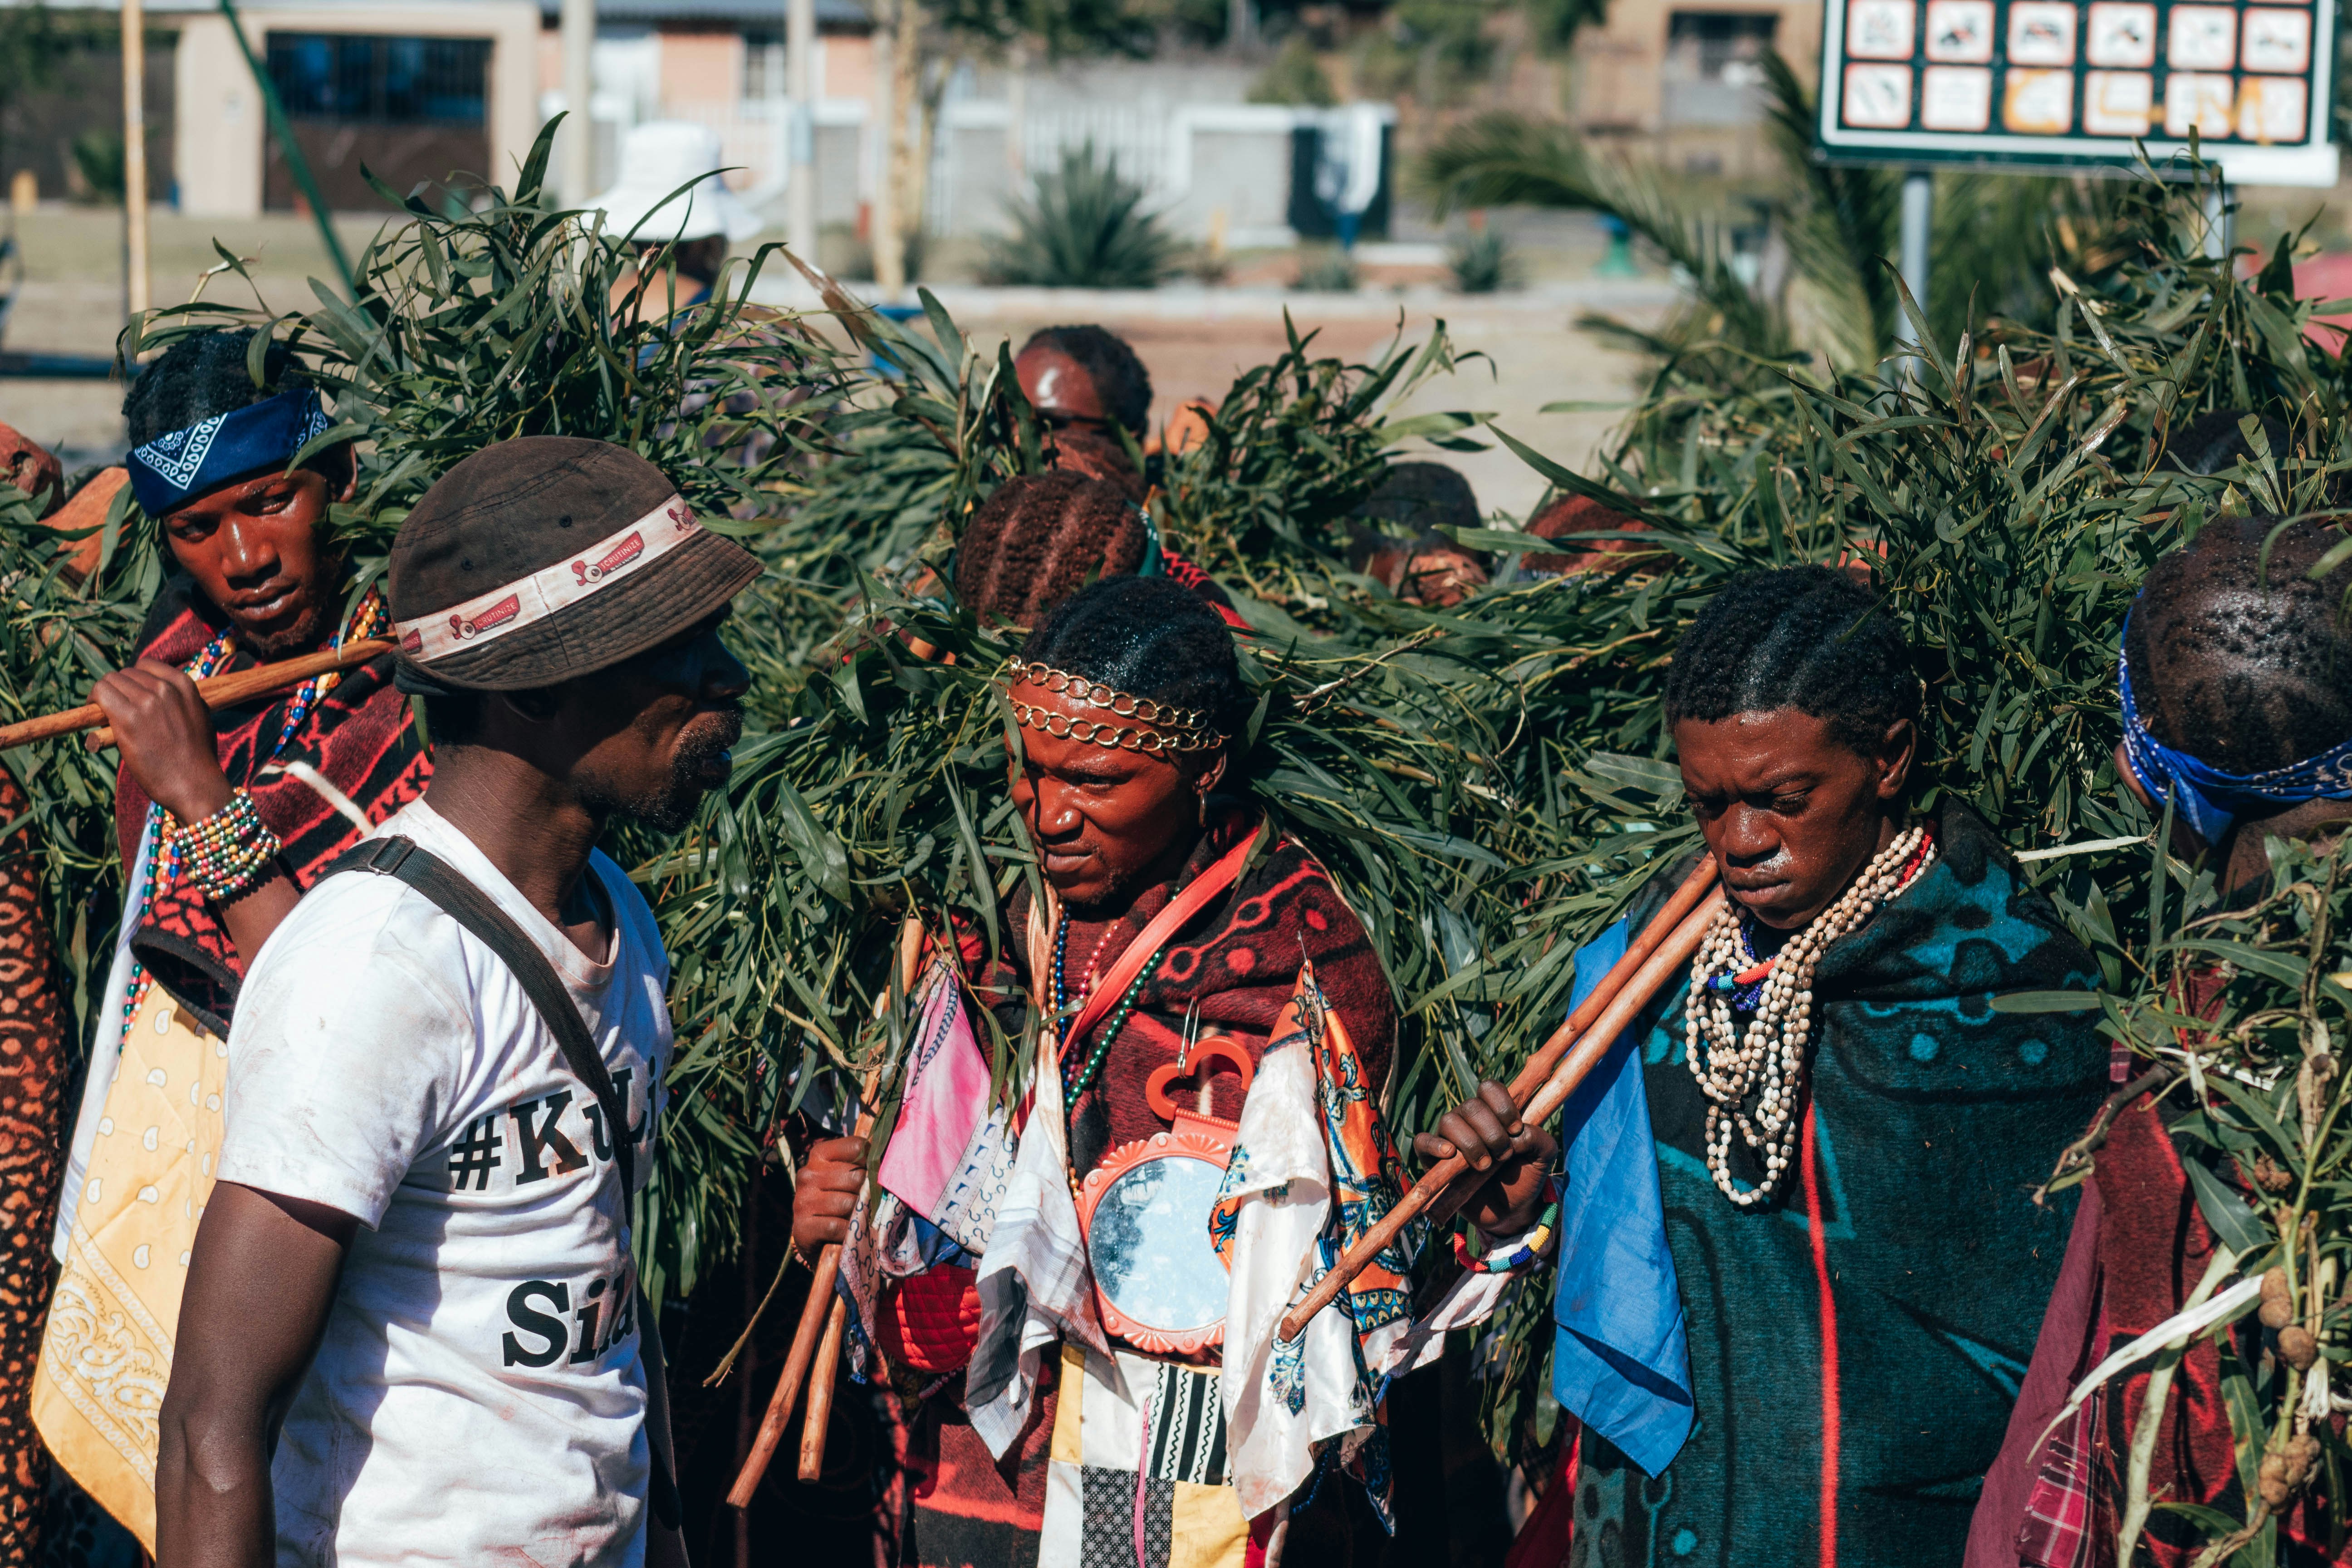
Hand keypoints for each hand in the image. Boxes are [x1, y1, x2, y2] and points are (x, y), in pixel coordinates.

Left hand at [92, 658, 230, 823]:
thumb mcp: (198, 717)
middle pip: (125, 673)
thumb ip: (180, 702)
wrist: (195, 783)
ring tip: (104, 713)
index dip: (134, 679)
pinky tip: (95, 715)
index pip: (147, 665)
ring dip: (103, 695)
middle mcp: (165, 689)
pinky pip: (100, 694)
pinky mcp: (128, 719)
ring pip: (109, 681)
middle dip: (118, 688)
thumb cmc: (197, 757)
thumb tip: (158, 698)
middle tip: (114, 708)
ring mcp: (146, 702)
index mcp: (184, 685)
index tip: (130, 694)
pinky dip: (93, 701)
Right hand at [790, 1136, 867, 1253]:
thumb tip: (891, 1155)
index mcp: (819, 1154)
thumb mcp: (847, 1175)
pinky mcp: (803, 1227)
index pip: (857, 1147)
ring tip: (858, 1217)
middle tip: (868, 1202)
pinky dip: (847, 1231)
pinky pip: (838, 1226)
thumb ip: (863, 1162)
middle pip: (856, 1176)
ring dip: (859, 1213)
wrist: (813, 1238)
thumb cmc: (837, 1200)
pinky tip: (847, 1231)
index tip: (877, 1174)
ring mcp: (803, 1200)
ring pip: (848, 1203)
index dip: (873, 1162)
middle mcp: (807, 1174)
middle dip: (867, 1191)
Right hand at [1413, 1080, 1557, 1237]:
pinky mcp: (1432, 1159)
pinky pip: (1422, 1142)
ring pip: (1449, 1121)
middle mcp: (1468, 1121)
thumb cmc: (1525, 1178)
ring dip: (1471, 1143)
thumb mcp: (1544, 1156)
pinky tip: (1450, 1154)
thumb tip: (1514, 1135)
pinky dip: (1434, 1145)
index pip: (1489, 1088)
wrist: (1510, 1212)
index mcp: (1493, 1113)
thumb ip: (1539, 1137)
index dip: (1503, 1106)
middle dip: (1491, 1132)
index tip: (1515, 1131)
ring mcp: (1448, 1138)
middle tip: (1503, 1155)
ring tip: (1484, 1167)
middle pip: (1471, 1106)